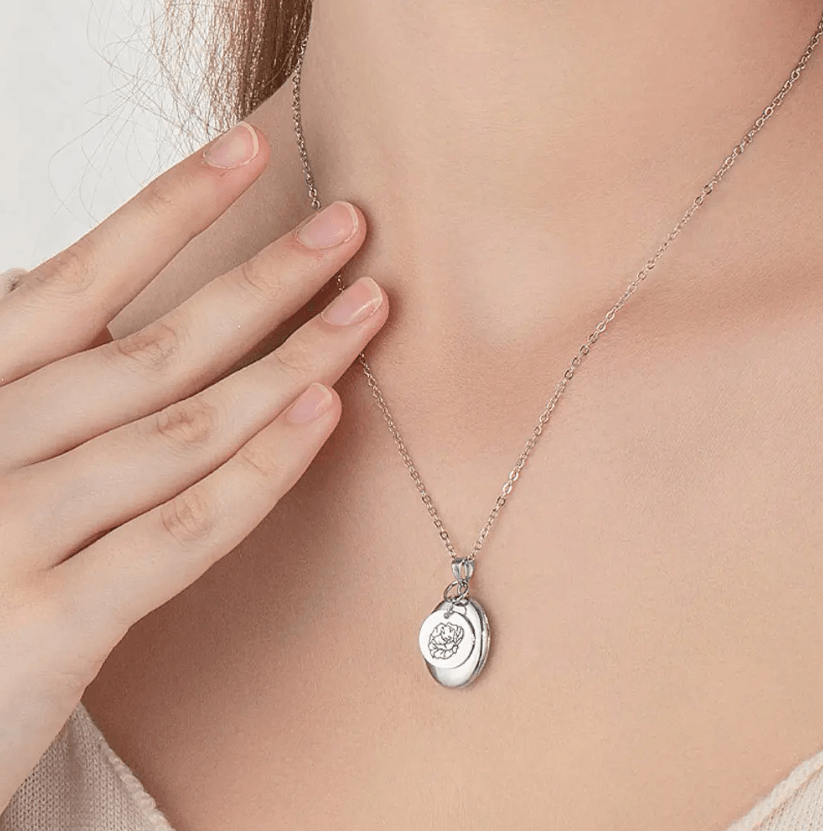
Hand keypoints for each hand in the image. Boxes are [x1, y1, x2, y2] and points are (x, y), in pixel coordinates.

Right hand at [0, 121, 387, 808]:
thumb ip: (30, 377)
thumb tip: (64, 277)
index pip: (82, 279)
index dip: (171, 207)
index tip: (250, 148)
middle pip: (157, 348)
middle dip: (265, 280)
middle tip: (351, 226)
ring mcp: (14, 533)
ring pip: (185, 429)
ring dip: (290, 364)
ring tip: (367, 310)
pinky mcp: (52, 623)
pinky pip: (183, 532)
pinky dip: (261, 472)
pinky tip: (324, 415)